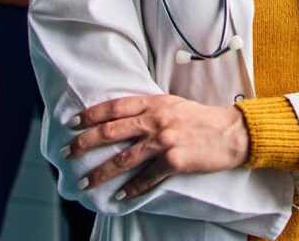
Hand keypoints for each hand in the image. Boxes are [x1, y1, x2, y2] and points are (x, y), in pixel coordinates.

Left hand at [66, 95, 248, 198]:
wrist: (230, 131)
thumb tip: (122, 117)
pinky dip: (132, 188)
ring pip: (124, 157)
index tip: (73, 122)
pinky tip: (120, 196)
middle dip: (86, 142)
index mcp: (154, 103)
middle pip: (112, 130)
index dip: (92, 114)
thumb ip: (149, 109)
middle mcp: (156, 119)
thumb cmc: (200, 118)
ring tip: (85, 182)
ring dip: (102, 172)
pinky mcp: (175, 160)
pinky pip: (147, 177)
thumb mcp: (173, 104)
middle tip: (68, 152)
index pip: (115, 107)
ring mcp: (165, 140)